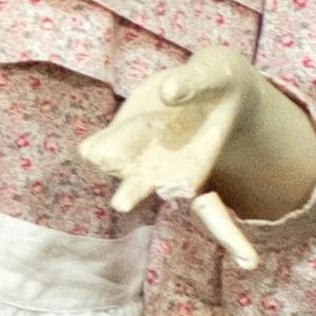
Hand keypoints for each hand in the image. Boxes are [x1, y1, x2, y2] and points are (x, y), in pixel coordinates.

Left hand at [78, 47, 315, 273]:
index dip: (223, 235)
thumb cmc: (218, 80)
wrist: (198, 80)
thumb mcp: (214, 72)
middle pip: (148, 185)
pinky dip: (96, 149)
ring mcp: (138, 152)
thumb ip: (193, 82)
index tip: (225, 244)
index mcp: (199, 163)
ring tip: (98, 155)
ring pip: (119, 164)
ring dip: (109, 163)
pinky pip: (102, 147)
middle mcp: (165, 165)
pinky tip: (90, 149)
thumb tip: (166, 92)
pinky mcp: (117, 135)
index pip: (207, 208)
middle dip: (134, 191)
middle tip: (123, 202)